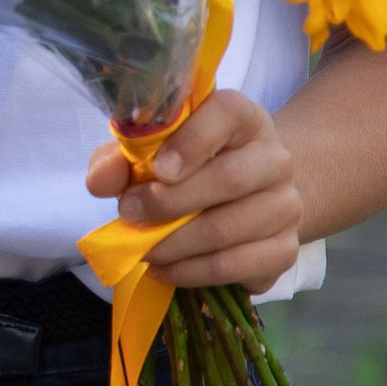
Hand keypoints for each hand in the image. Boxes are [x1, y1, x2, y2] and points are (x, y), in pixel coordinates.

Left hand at [85, 88, 302, 292]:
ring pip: (228, 229)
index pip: (228, 113)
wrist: (245, 200)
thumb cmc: (187, 169)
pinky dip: (191, 272)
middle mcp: (275, 159)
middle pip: (228, 178)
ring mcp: (286, 206)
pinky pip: (236, 266)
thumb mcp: (149, 153)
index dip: (192, 140)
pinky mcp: (286, 249)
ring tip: (143, 249)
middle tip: (129, 214)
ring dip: (174, 244)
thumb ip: (120, 159)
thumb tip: (100, 181)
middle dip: (168, 202)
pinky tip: (165, 269)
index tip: (157, 169)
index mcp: (243, 119)